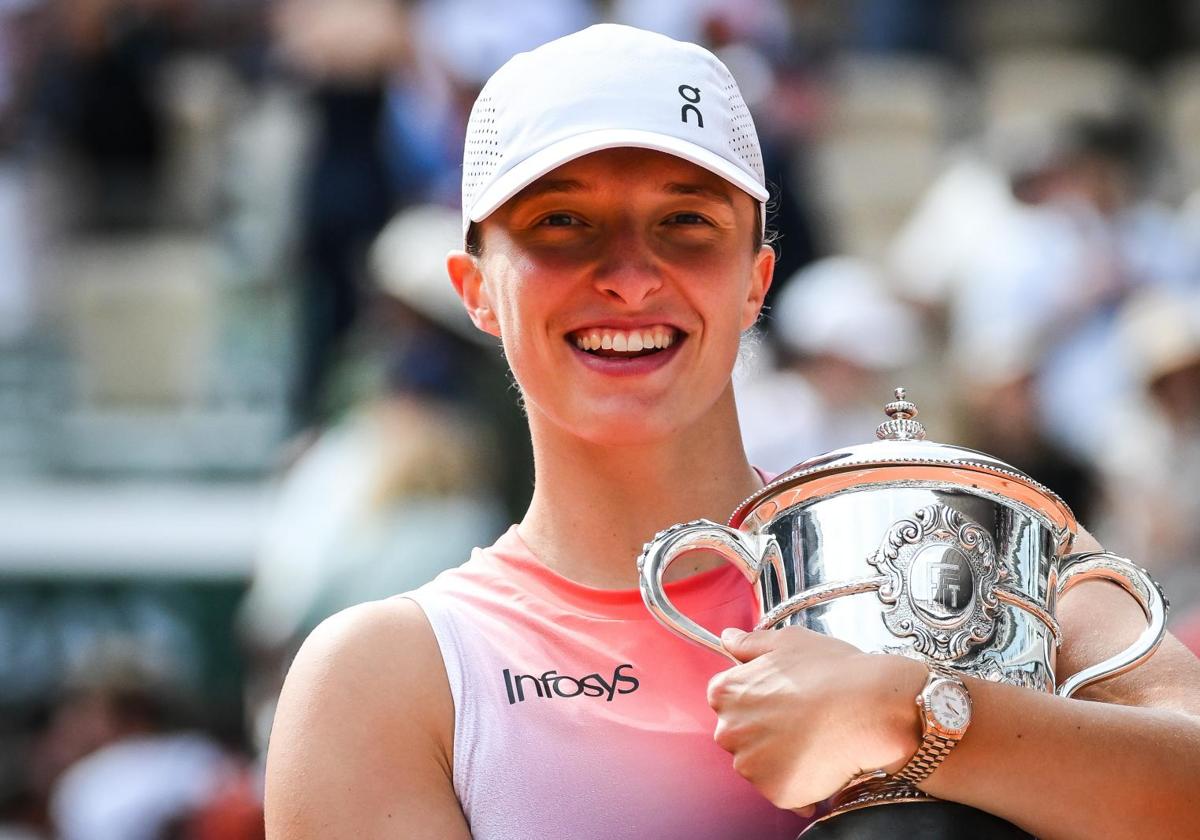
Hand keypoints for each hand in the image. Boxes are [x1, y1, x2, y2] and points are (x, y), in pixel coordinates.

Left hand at [707, 626, 926, 811]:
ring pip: (760, 765)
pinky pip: (783, 791)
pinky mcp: (776, 792)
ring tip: (813, 741)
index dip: (757, 701)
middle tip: (800, 720)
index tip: (780, 700)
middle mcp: (729, 731)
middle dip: (764, 731)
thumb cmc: (832, 671)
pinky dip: (799, 784)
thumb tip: (728, 639)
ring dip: (781, 759)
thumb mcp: (787, 642)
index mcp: (725, 692)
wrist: (871, 707)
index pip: (727, 702)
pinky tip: (821, 764)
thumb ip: (750, 644)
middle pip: (740, 736)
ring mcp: (751, 765)